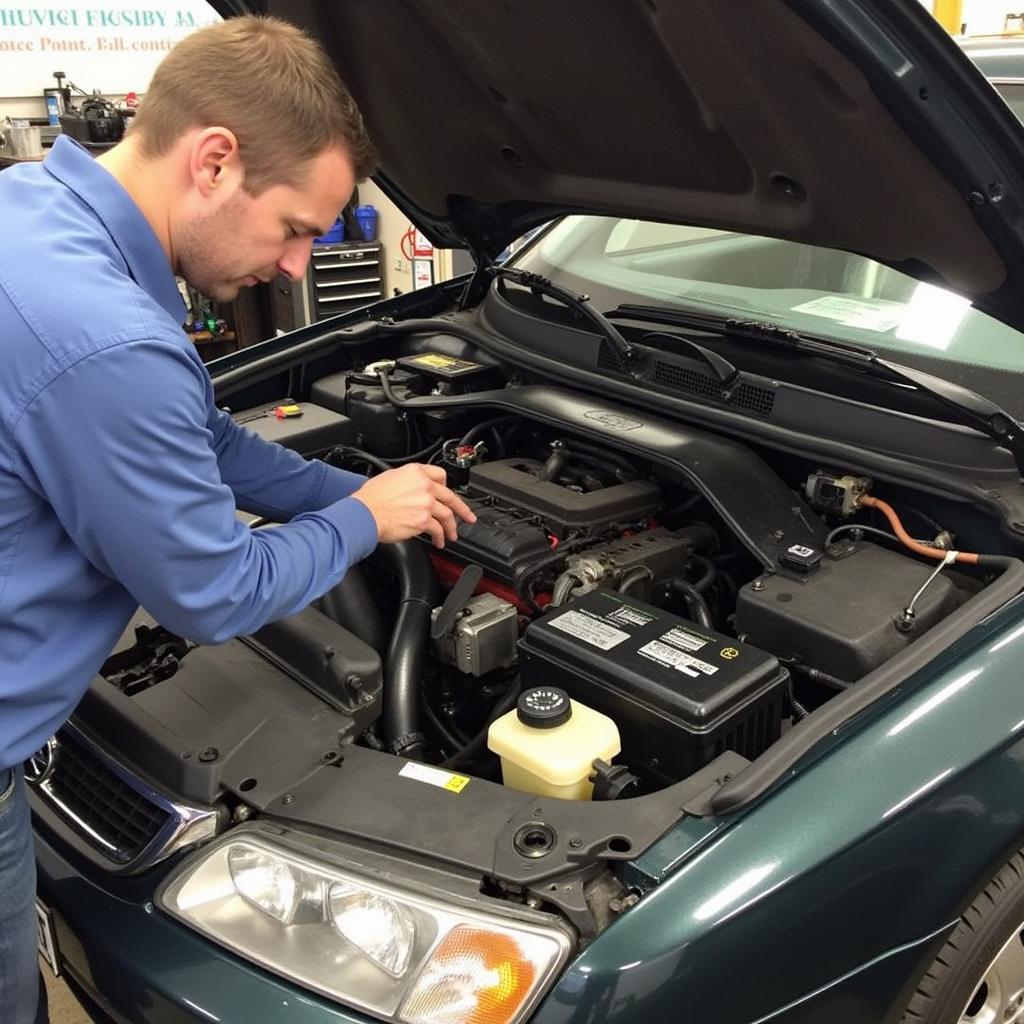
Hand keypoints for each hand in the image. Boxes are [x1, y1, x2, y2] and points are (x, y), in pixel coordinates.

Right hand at [352, 463, 475, 547]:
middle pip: (450, 497)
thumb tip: (413, 490)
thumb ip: (408, 482)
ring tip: (452, 535)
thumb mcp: (389, 478)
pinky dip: (440, 537)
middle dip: (462, 509)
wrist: (364, 513)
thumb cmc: (370, 499)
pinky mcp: (423, 520)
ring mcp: (426, 503)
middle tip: (468, 516)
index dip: (446, 486)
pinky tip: (439, 541)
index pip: (440, 475)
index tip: (450, 494)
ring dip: (451, 528)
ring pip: (447, 515)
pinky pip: (438, 530)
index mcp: (415, 472)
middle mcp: (424, 486)